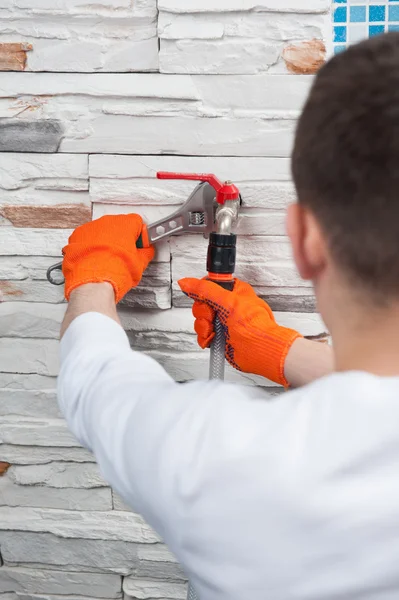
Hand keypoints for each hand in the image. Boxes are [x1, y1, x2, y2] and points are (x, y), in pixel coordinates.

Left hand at [62, 215, 153, 302]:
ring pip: (102, 231)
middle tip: (125, 255)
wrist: (93, 283)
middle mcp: (106, 222)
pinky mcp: (77, 237)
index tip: (139, 246)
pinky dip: (92, 247)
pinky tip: (96, 260)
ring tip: (109, 260)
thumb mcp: (140, 264)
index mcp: (125, 224)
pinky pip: (87, 238)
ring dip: (107, 242)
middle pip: (118, 225)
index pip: (137, 222)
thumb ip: (146, 252)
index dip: (140, 235)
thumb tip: (146, 251)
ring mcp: (90, 228)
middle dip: (123, 238)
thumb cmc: (115, 272)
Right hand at [178, 277, 301, 385]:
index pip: (208, 285)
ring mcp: (223, 321)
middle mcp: (227, 305)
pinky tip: (214, 338)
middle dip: (203, 313)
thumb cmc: (254, 325)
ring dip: (204, 327)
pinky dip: (205, 337)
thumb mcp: (227, 301)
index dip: (203, 293)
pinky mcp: (219, 336)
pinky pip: (203, 334)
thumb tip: (187, 282)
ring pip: (200, 320)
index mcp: (233, 291)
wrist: (258, 350)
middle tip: (212, 317)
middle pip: (201, 304)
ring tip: (214, 330)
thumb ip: (205, 290)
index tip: (207, 300)